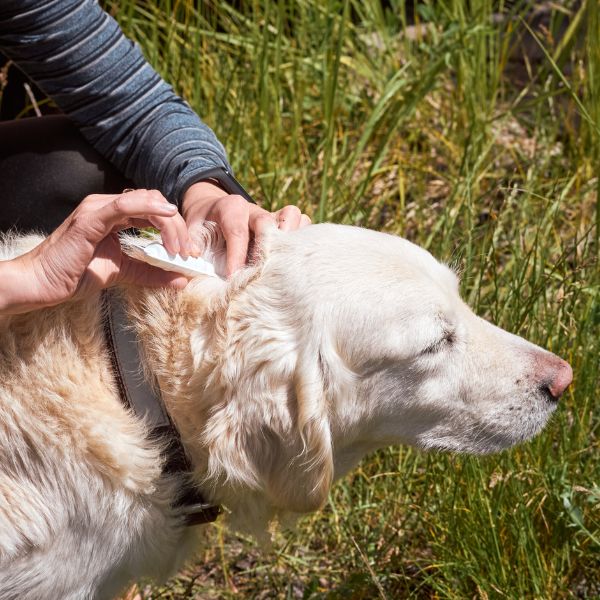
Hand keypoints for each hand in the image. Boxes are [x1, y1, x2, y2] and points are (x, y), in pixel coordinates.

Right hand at [0, 190, 190, 314]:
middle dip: (177, 226)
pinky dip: (149, 208)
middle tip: (188, 252)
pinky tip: (167, 215)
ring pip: (145, 201)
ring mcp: (97, 208)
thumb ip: (152, 273)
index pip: (153, 210)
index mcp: (114, 215)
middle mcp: (106, 206)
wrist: (41, 283)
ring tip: (179, 248)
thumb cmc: (75, 274)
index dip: (176, 227)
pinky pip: (123, 205)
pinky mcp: (89, 218)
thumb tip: (182, 280)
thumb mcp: (124, 272)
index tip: (189, 251)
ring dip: (169, 223)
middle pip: (154, 203)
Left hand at [182, 181, 310, 276]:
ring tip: (285, 261)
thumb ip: (190, 245)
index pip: (237, 231)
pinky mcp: (283, 223)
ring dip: (291, 238)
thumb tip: (190, 264)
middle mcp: (254, 209)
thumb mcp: (190, 230)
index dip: (236, 256)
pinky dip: (302, 238)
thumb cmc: (202, 225)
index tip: (233, 278)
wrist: (212, 209)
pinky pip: (302, 223)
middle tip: (263, 271)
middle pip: (268, 221)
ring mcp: (271, 215)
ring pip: (292, 215)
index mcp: (230, 208)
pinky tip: (293, 259)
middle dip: (267, 247)